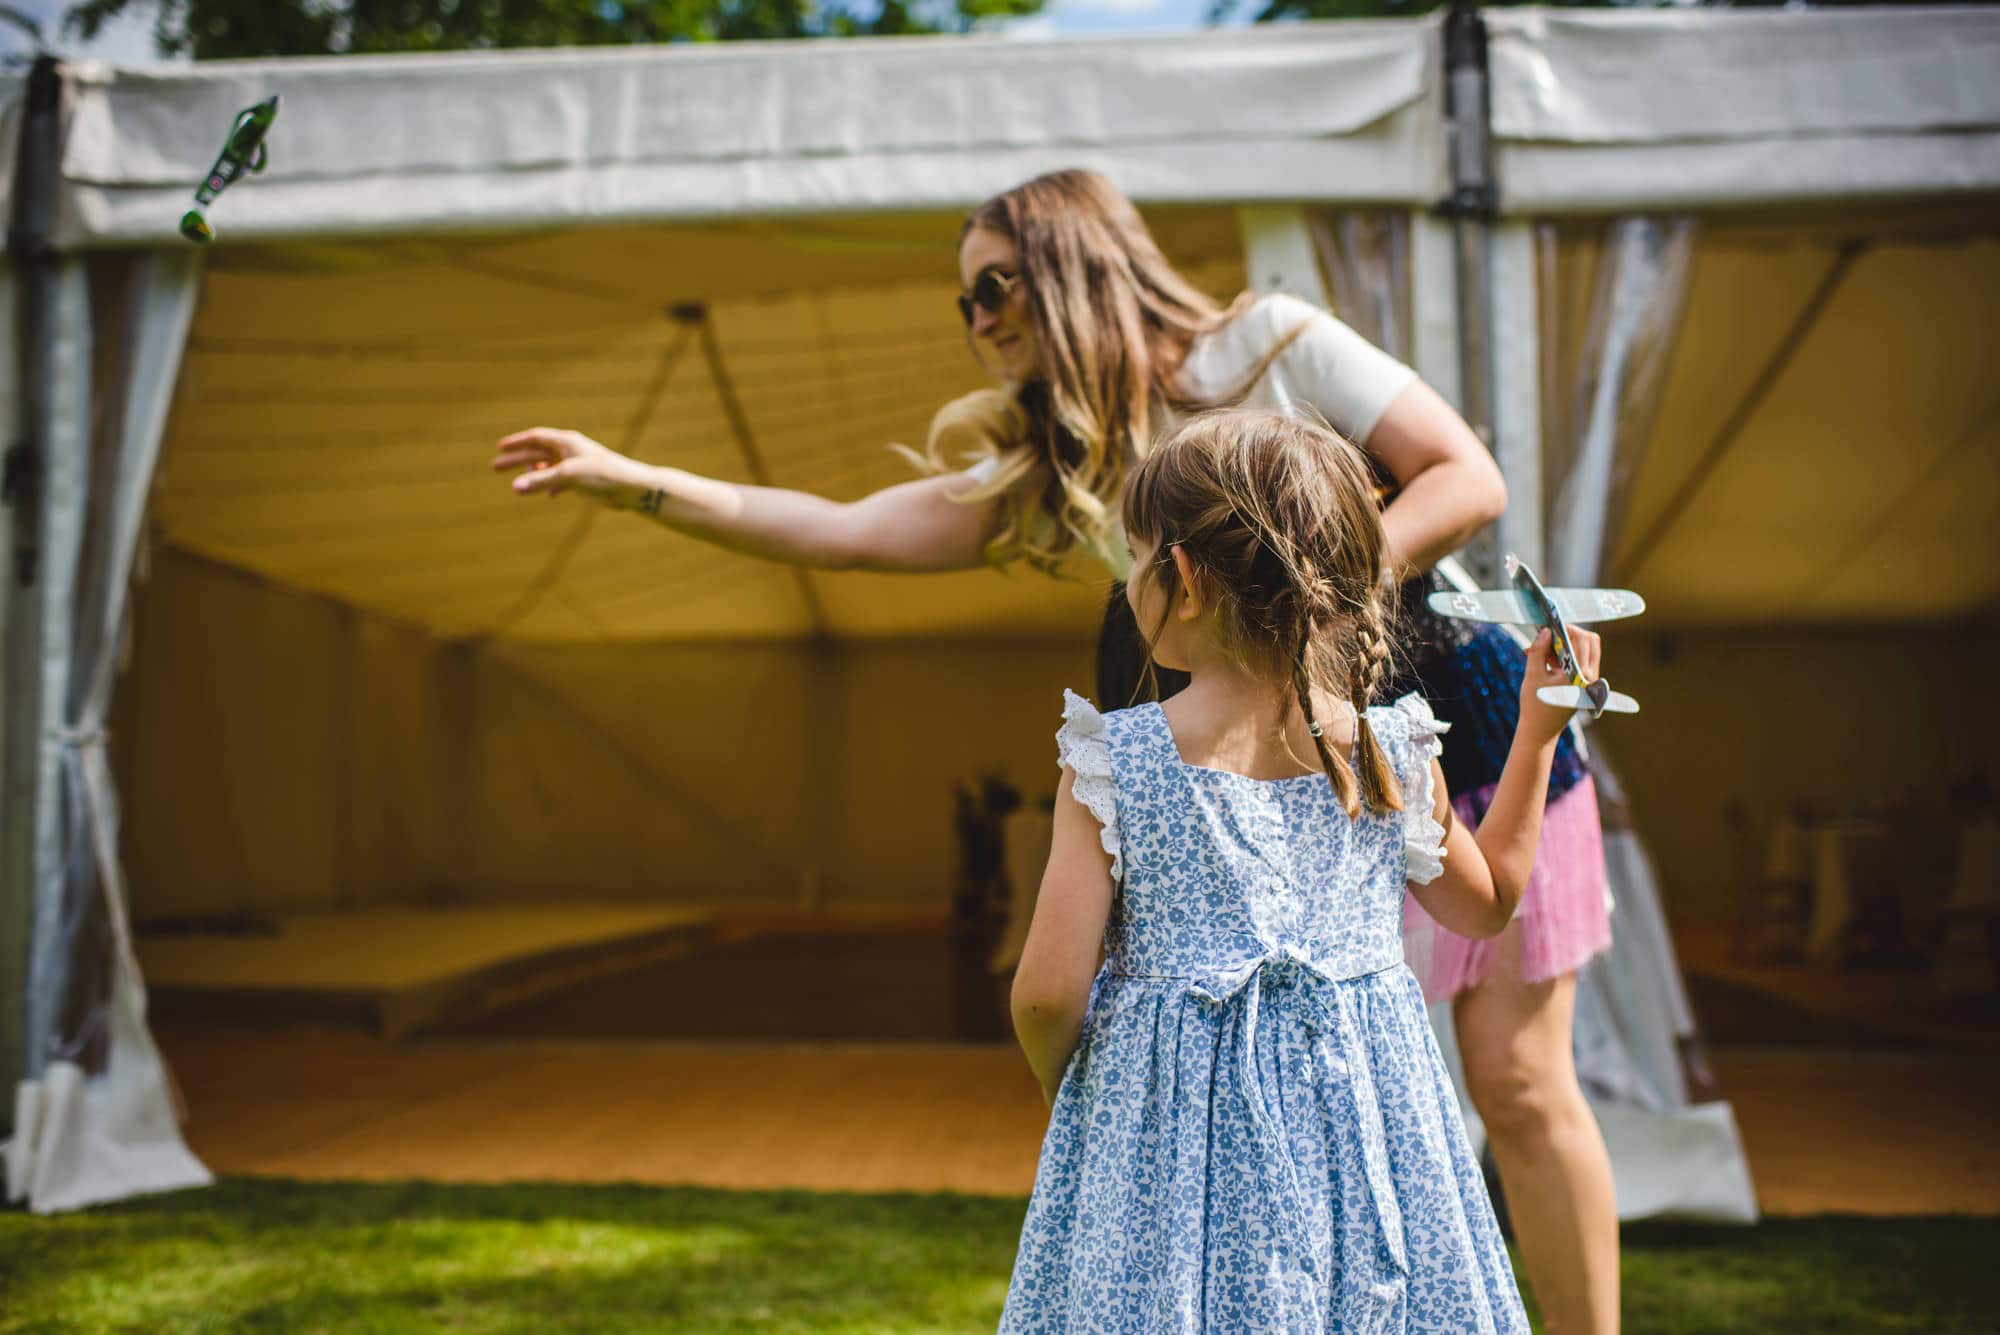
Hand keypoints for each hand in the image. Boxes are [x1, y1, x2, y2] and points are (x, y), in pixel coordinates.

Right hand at [491, 427, 646, 506]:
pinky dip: (552, 487)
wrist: (630, 488)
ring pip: (548, 468)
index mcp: (566, 442)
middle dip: (517, 460)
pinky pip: (562, 482)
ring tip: (515, 483)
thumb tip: (514, 487)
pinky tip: (546, 495)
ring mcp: (577, 466)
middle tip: (496, 467)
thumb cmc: (603, 476)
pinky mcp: (584, 481)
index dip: (516, 442)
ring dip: (532, 474)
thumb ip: (541, 481)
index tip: (499, 447)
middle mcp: (570, 451)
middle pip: (537, 452)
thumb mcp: (568, 476)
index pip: (535, 437)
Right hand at [1517, 626, 1602, 745]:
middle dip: (1571, 634)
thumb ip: (1538, 650)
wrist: (1540, 731)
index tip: (1549, 626)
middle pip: (1591, 642)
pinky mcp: (1585, 684)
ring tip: (1544, 651)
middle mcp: (1590, 677)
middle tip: (1550, 635)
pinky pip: (1581, 661)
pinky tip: (1548, 661)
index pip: (1582, 640)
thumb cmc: (1535, 705)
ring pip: (1587, 651)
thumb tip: (1546, 631)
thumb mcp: (1532, 674)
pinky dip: (1567, 656)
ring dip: (1568, 645)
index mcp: (1579, 675)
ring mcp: (1590, 681)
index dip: (1567, 628)